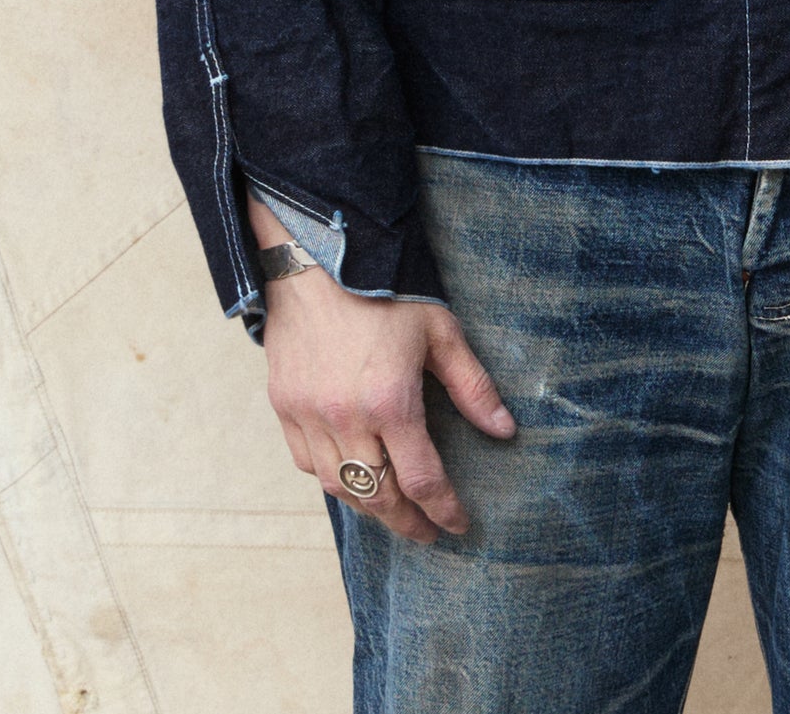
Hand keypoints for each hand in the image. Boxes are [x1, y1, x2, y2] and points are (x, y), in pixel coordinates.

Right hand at [252, 207, 515, 542]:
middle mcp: (346, 418)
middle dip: (406, 522)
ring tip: (393, 511)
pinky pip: (307, 463)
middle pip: (377, 496)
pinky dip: (332, 478)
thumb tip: (505, 430)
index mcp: (390, 401)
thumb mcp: (441, 331)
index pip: (422, 479)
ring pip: (338, 488)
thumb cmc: (385, 291)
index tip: (458, 525)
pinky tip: (351, 477)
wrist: (317, 257)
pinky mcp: (284, 406)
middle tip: (427, 532)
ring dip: (368, 507)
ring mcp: (308, 416)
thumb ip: (473, 386)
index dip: (444, 510)